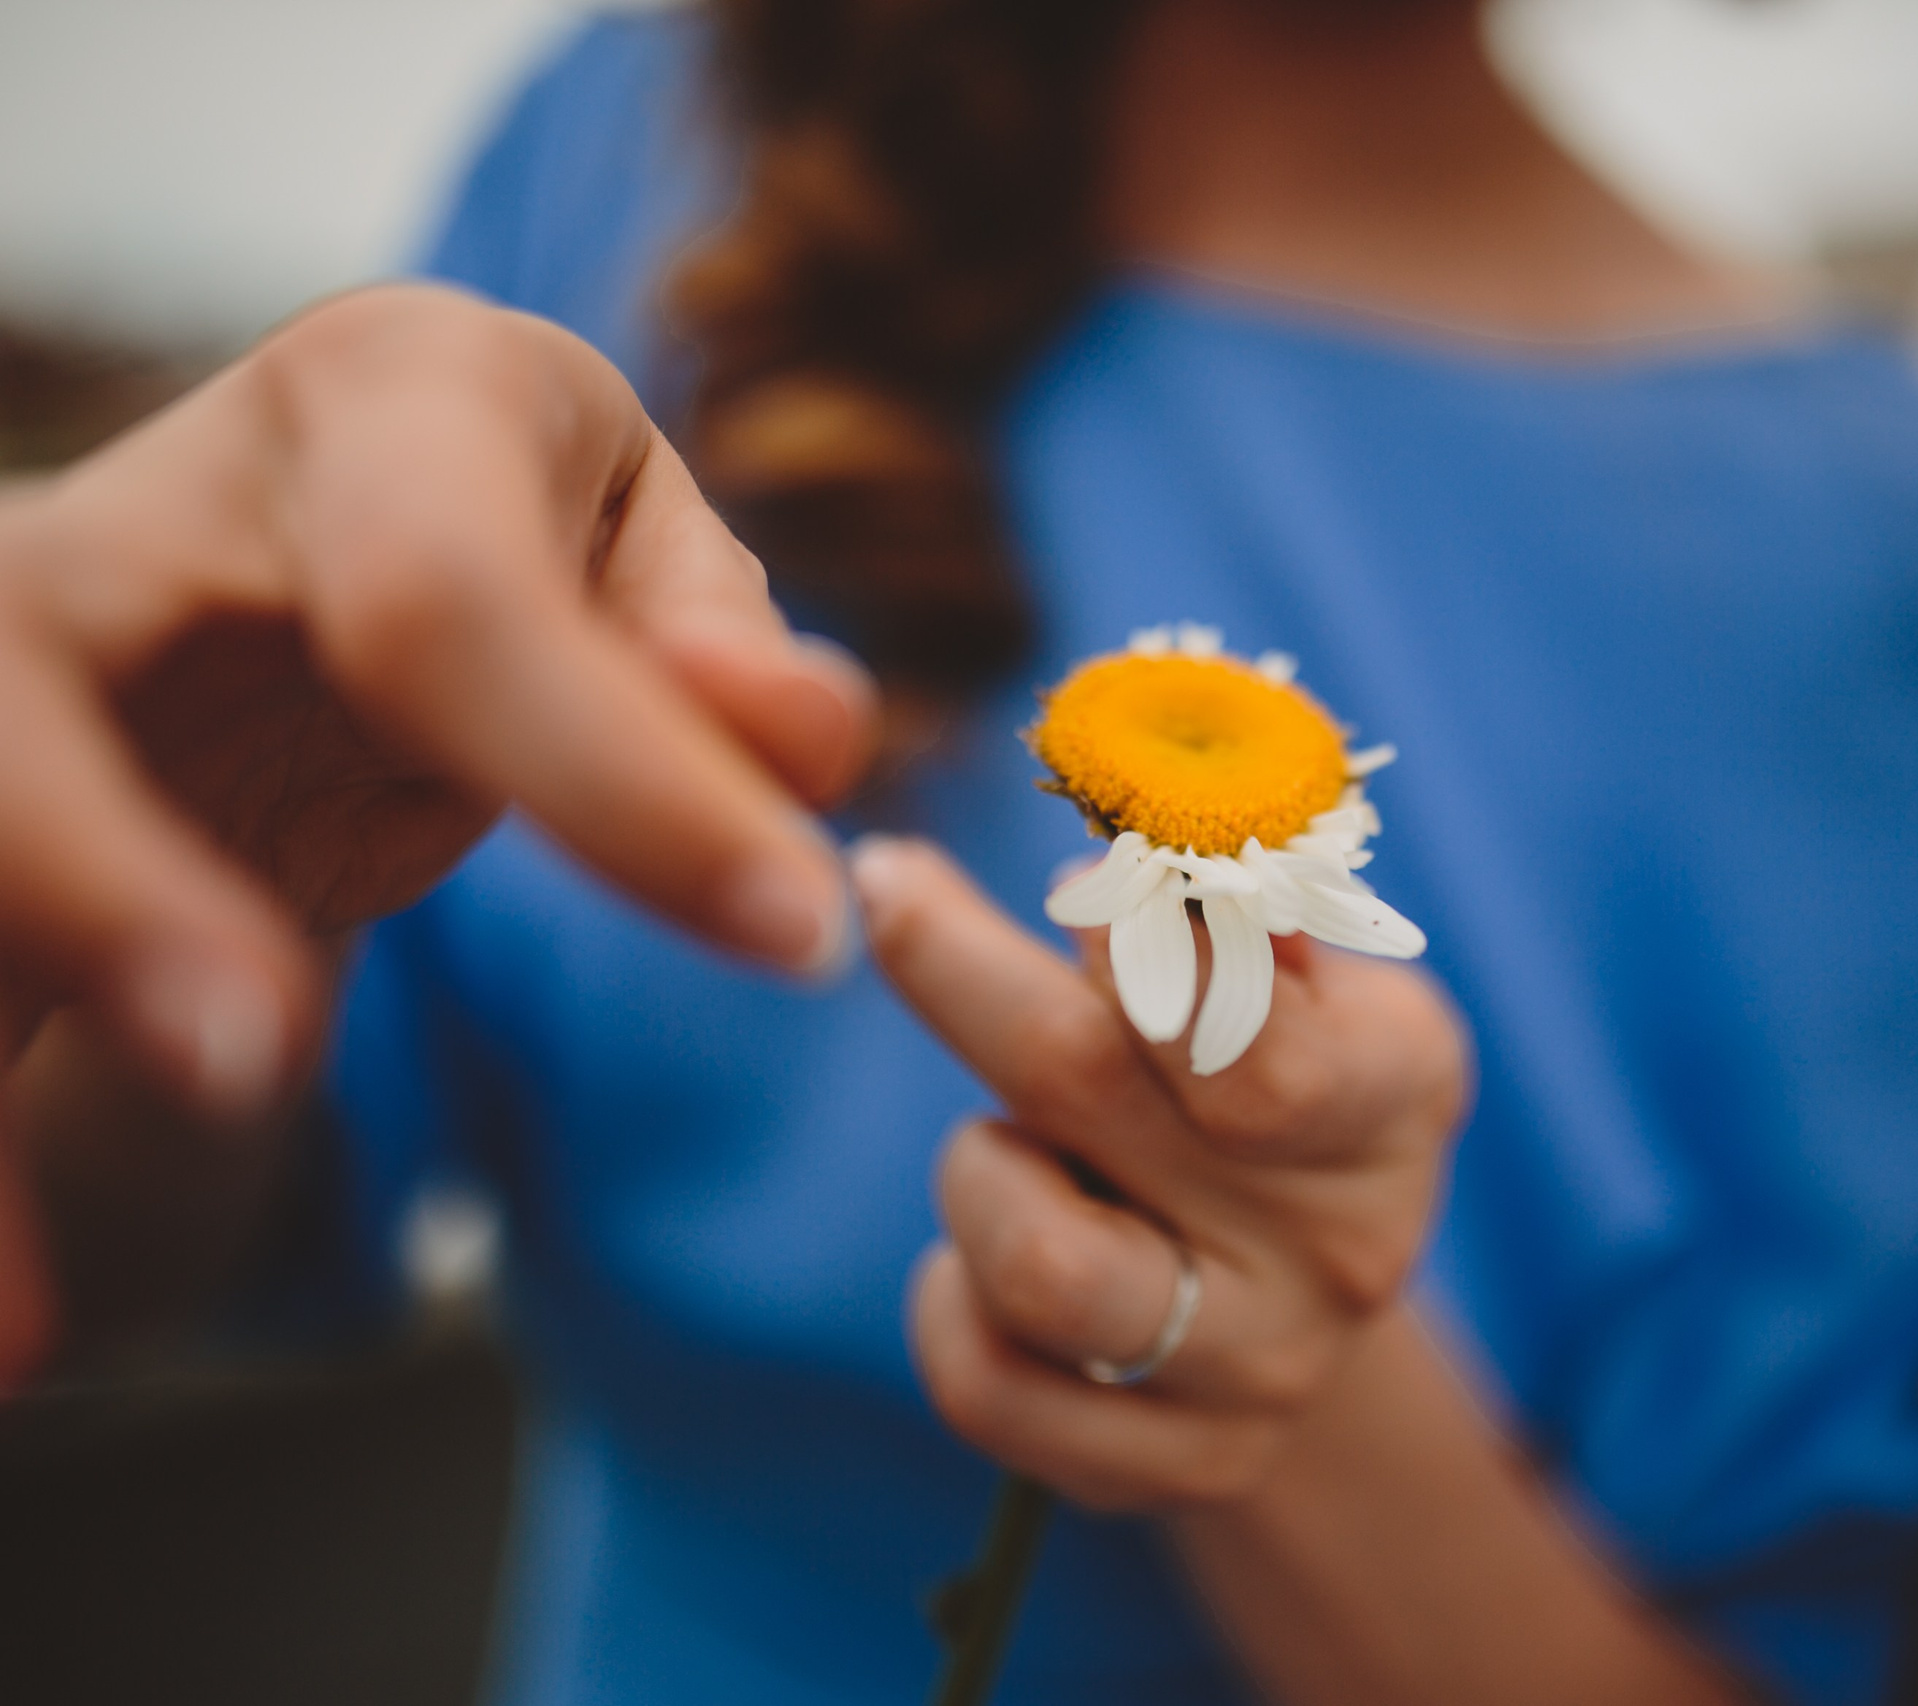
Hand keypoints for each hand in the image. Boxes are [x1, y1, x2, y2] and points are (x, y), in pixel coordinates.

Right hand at [0, 284, 877, 1370]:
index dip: (621, 778)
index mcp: (384, 399)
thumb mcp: (652, 573)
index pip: (452, 598)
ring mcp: (11, 641)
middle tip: (250, 1065)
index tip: (789, 936)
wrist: (330, 551)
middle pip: (50, 685)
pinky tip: (28, 1333)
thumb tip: (793, 734)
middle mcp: (142, 502)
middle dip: (113, 884)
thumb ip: (720, 658)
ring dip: (7, 1011)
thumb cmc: (537, 558)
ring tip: (29, 1327)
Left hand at [855, 835, 1469, 1508]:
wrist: (1309, 1277)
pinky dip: (948, 1301)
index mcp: (1396, 1088)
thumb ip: (1221, 899)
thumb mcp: (1296, 959)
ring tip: (1008, 1140)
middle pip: (1086, 1087)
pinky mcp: (1172, 1468)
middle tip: (893, 886)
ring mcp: (1263, 1373)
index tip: (1057, 867)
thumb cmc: (1277, 1059)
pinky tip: (988, 1251)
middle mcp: (1346, 1245)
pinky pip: (985, 1387)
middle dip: (959, 965)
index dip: (1131, 946)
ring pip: (1037, 1266)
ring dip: (976, 1166)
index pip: (1254, 1035)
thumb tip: (1126, 844)